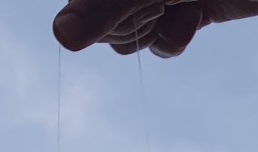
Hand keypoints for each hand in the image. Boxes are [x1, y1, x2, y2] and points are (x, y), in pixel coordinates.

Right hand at [52, 1, 257, 58]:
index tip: (143, 2)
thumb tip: (62, 38)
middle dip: (132, 18)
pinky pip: (158, 42)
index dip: (99, 11)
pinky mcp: (181, 5)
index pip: (81, 7)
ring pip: (126, 37)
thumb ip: (102, 6)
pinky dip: (175, 37)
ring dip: (154, 30)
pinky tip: (195, 14)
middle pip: (98, 22)